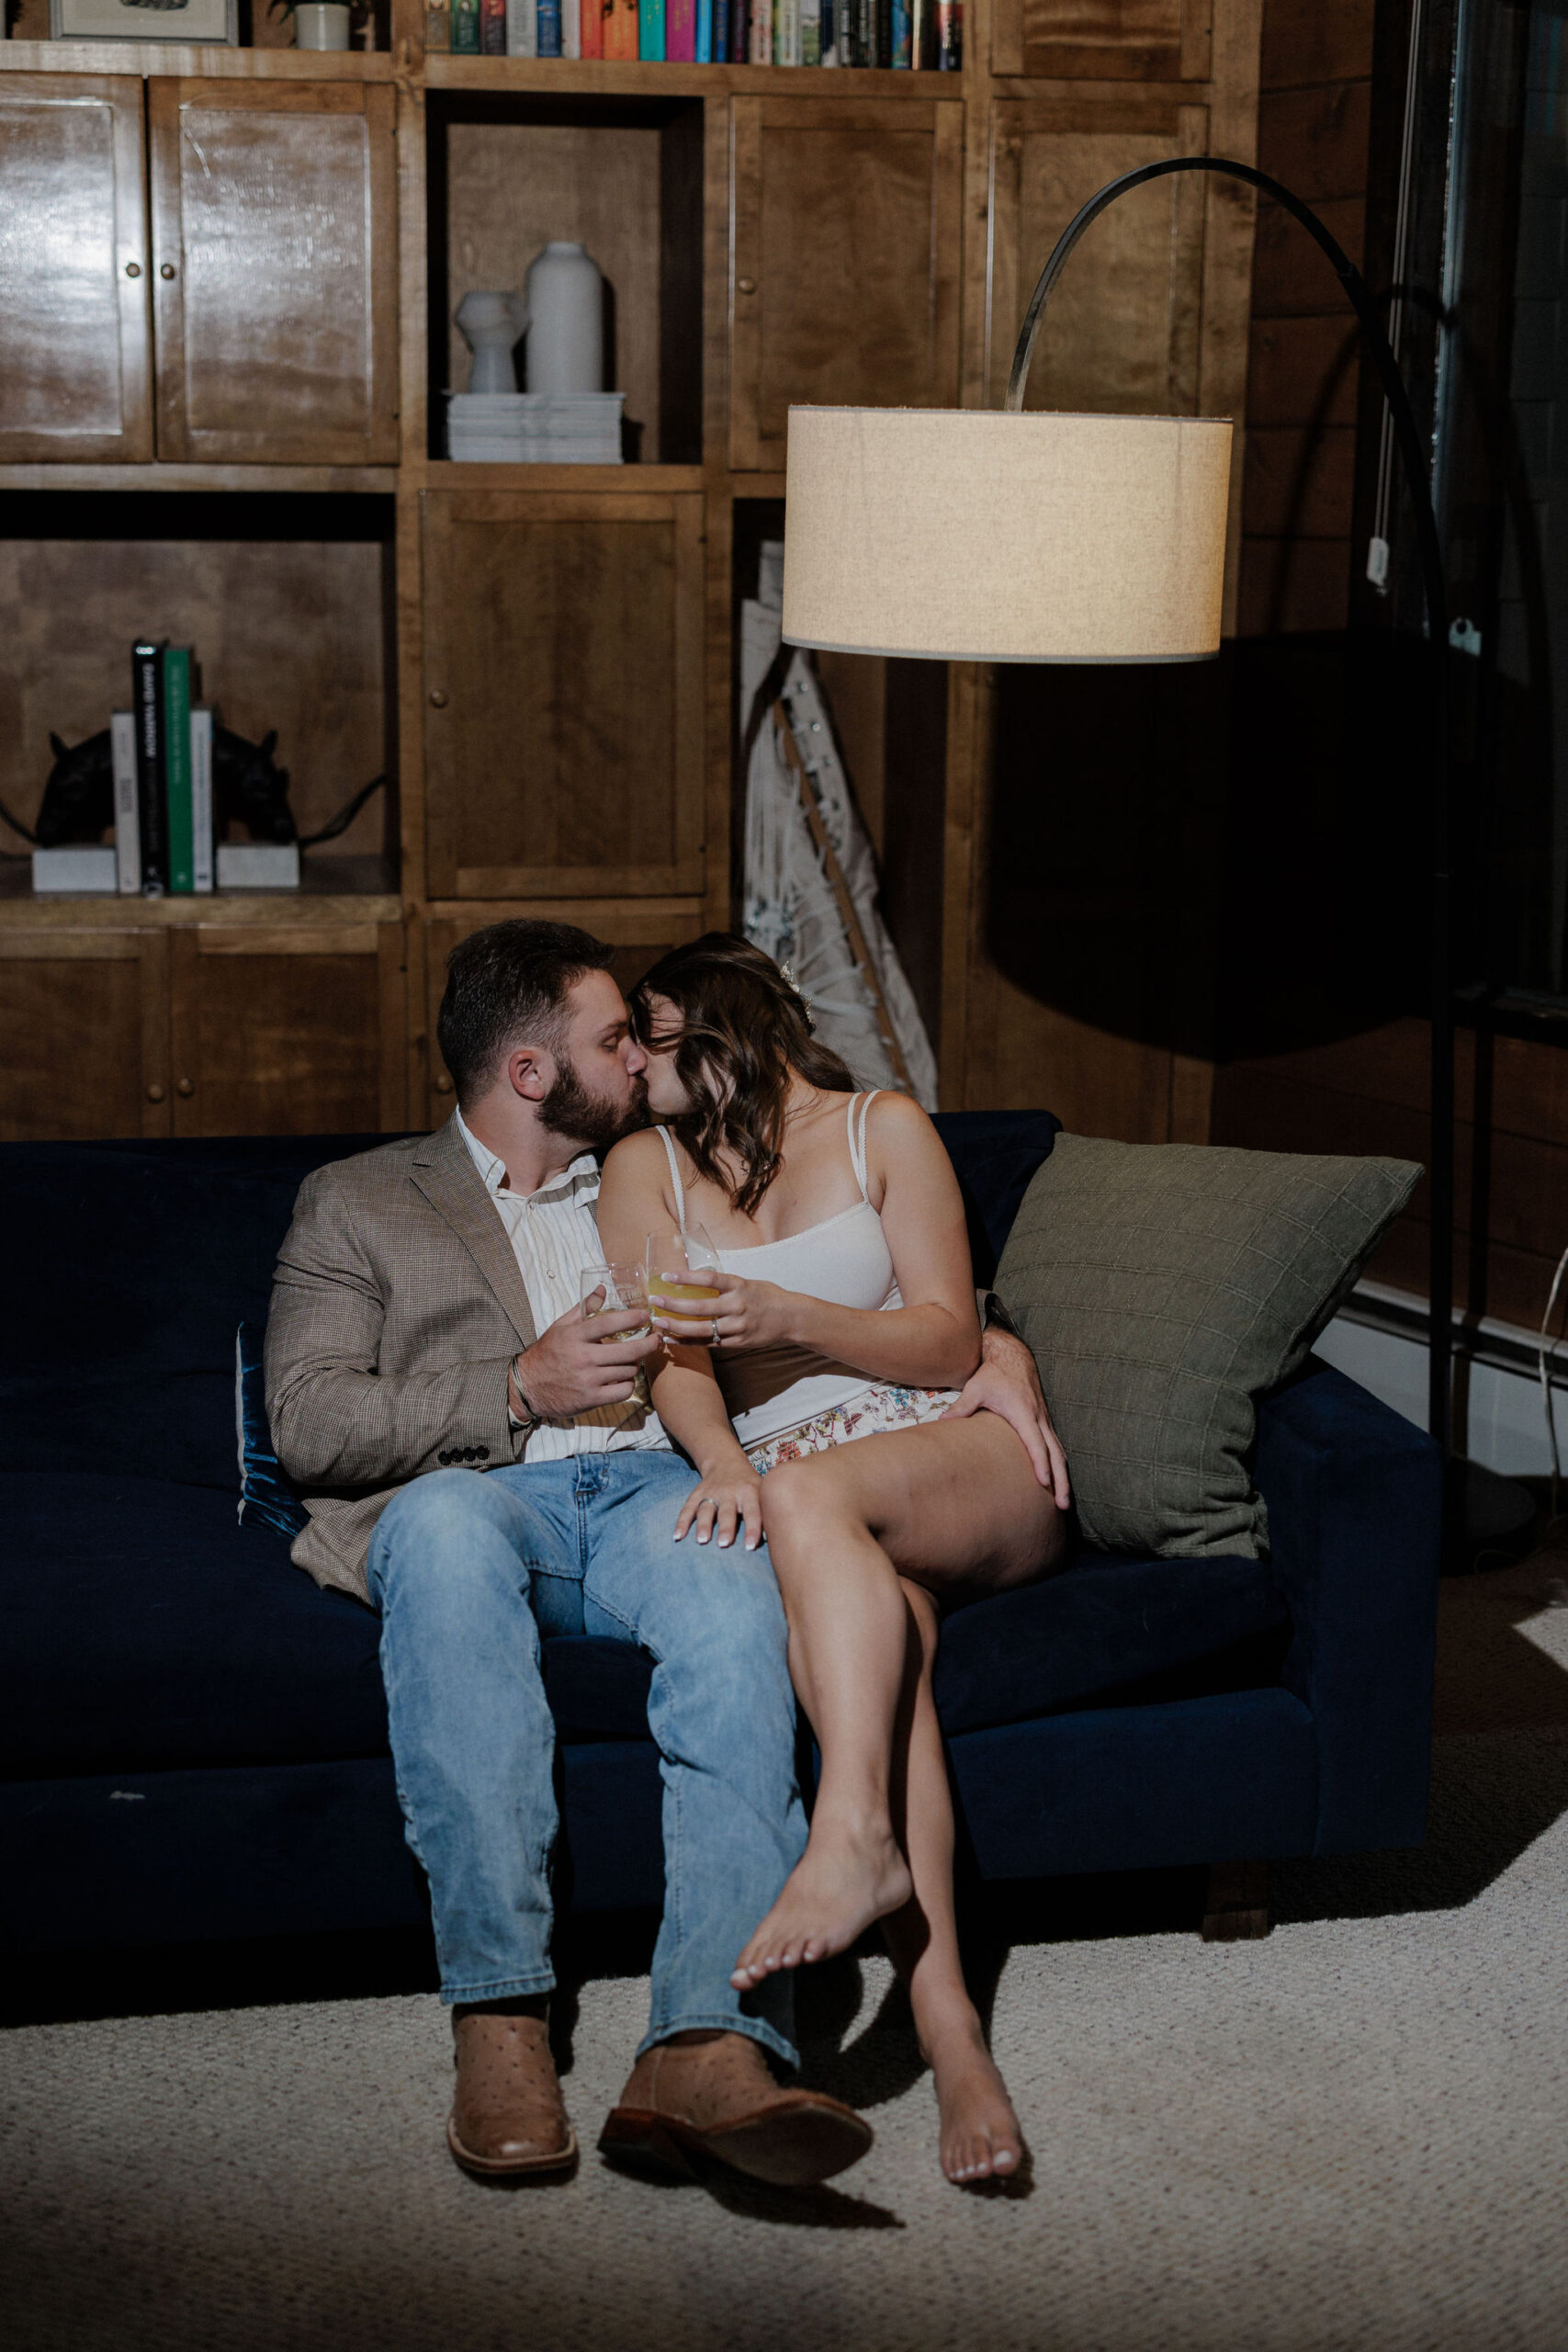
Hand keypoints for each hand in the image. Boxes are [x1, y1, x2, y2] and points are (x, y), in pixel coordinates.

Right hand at [512, 1293, 660, 1420]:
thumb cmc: (547, 1353)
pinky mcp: (591, 1399)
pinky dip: (628, 1384)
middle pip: (628, 1350)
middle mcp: (583, 1357)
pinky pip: (623, 1391)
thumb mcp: (561, 1326)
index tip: (646, 1316)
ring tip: (633, 1360)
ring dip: (634, 1365)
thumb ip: (584, 1308)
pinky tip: (624, 1379)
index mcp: (575, 1336)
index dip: (631, 1318)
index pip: (609, 1323)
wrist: (527, 1386)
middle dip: (648, 1344)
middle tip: (657, 1339)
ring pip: (627, 1370)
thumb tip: (602, 1288)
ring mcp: (588, 1379)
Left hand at [648, 1267, 791, 1353]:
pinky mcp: (736, 1342)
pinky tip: (671, 1339)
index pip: (709, 1278)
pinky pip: (708, 1343)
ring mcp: (737, 1327)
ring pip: (701, 1329)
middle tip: (655, 1302)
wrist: (790, 1318)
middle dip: (674, 1305)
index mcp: (739, 1285)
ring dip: (676, 1327)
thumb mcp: (747, 1283)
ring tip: (658, 1323)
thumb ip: (724, 1284)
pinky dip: (688, 1342)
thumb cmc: (766, 1296)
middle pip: (700, 1307)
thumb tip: (695, 1278)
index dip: (687, 1277)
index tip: (667, 1276)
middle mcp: (737, 1306)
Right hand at [673, 1458, 764, 1549]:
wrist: (726, 1463)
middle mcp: (729, 1492)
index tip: (751, 1547)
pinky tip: (677, 1536)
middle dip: (726, 1527)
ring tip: (702, 1541)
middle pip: (727, 1511)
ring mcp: (711, 1492)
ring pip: (706, 1508)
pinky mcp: (697, 1494)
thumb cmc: (751, 1486)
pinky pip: (688, 1508)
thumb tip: (780, 1538)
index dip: (752, 1529)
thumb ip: (768, 1511)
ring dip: (703, 1524)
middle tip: (724, 1544)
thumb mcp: (762, 1491)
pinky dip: (682, 1522)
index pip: (752, 1511)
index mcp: (749, 1492)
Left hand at [943, 1326, 1070, 1506]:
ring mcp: (1044, 1420)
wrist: (1012, 1356)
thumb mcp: (975, 1387)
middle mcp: (1039, 1418)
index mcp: (1023, 1412)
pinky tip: (1059, 1482)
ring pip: (1059, 1453)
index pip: (1035, 1442)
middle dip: (1061, 1480)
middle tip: (1064, 1505)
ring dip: (1063, 1477)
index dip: (1040, 1463)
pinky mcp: (1044, 1422)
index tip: (1044, 1483)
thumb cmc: (993, 1373)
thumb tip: (940, 1423)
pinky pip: (1056, 1447)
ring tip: (1064, 1503)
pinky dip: (1060, 1466)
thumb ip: (961, 1407)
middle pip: (1055, 1454)